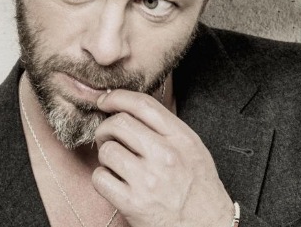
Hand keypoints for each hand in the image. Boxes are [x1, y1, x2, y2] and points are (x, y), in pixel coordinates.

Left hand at [92, 89, 232, 226]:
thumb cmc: (199, 190)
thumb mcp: (194, 150)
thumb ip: (166, 129)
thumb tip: (129, 109)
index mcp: (182, 139)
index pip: (143, 105)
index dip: (117, 97)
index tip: (105, 100)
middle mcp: (166, 156)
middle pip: (119, 123)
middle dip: (106, 128)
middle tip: (108, 137)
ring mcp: (148, 180)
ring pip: (107, 150)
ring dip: (105, 156)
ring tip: (117, 164)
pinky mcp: (132, 203)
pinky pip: (100, 178)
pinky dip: (102, 178)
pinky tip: (114, 182)